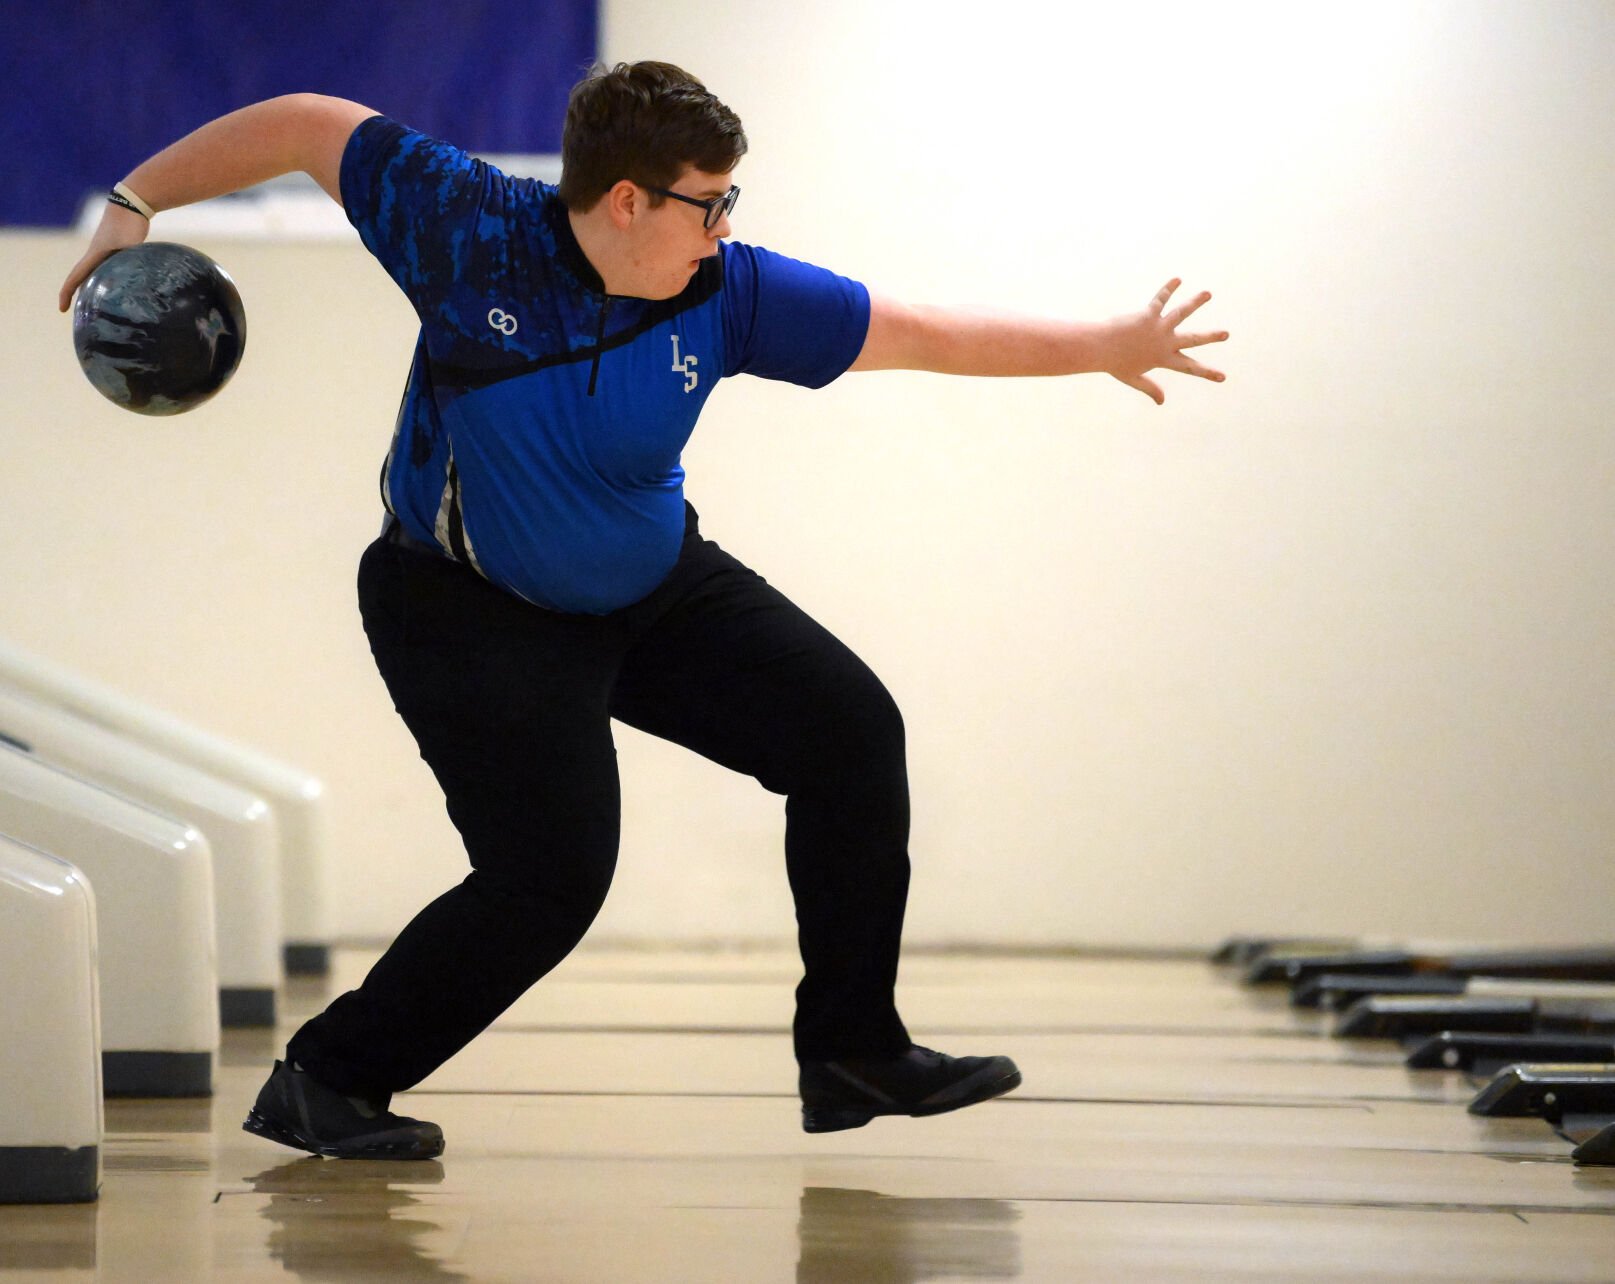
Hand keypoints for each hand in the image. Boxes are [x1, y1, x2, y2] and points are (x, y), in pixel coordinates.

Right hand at [58, 203, 149, 312]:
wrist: (131, 203)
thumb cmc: (130, 223)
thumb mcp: (132, 246)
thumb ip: (135, 263)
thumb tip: (145, 285)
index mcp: (94, 256)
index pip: (75, 278)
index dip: (67, 294)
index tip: (62, 310)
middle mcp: (95, 254)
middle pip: (82, 278)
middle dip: (78, 295)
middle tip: (79, 314)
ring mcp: (104, 251)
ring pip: (94, 273)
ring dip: (92, 287)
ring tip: (97, 304)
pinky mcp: (114, 248)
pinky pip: (107, 268)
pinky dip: (107, 279)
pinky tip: (117, 287)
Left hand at [1105, 279, 1227, 404]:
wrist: (1099, 348)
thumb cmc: (1114, 364)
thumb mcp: (1134, 378)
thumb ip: (1150, 388)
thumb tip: (1162, 402)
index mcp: (1163, 359)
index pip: (1189, 367)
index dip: (1207, 373)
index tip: (1223, 377)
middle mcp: (1164, 342)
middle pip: (1192, 339)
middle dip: (1210, 337)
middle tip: (1226, 334)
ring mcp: (1158, 327)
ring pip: (1181, 313)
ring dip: (1195, 302)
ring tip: (1208, 294)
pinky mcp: (1148, 314)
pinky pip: (1161, 299)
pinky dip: (1169, 289)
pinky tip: (1177, 279)